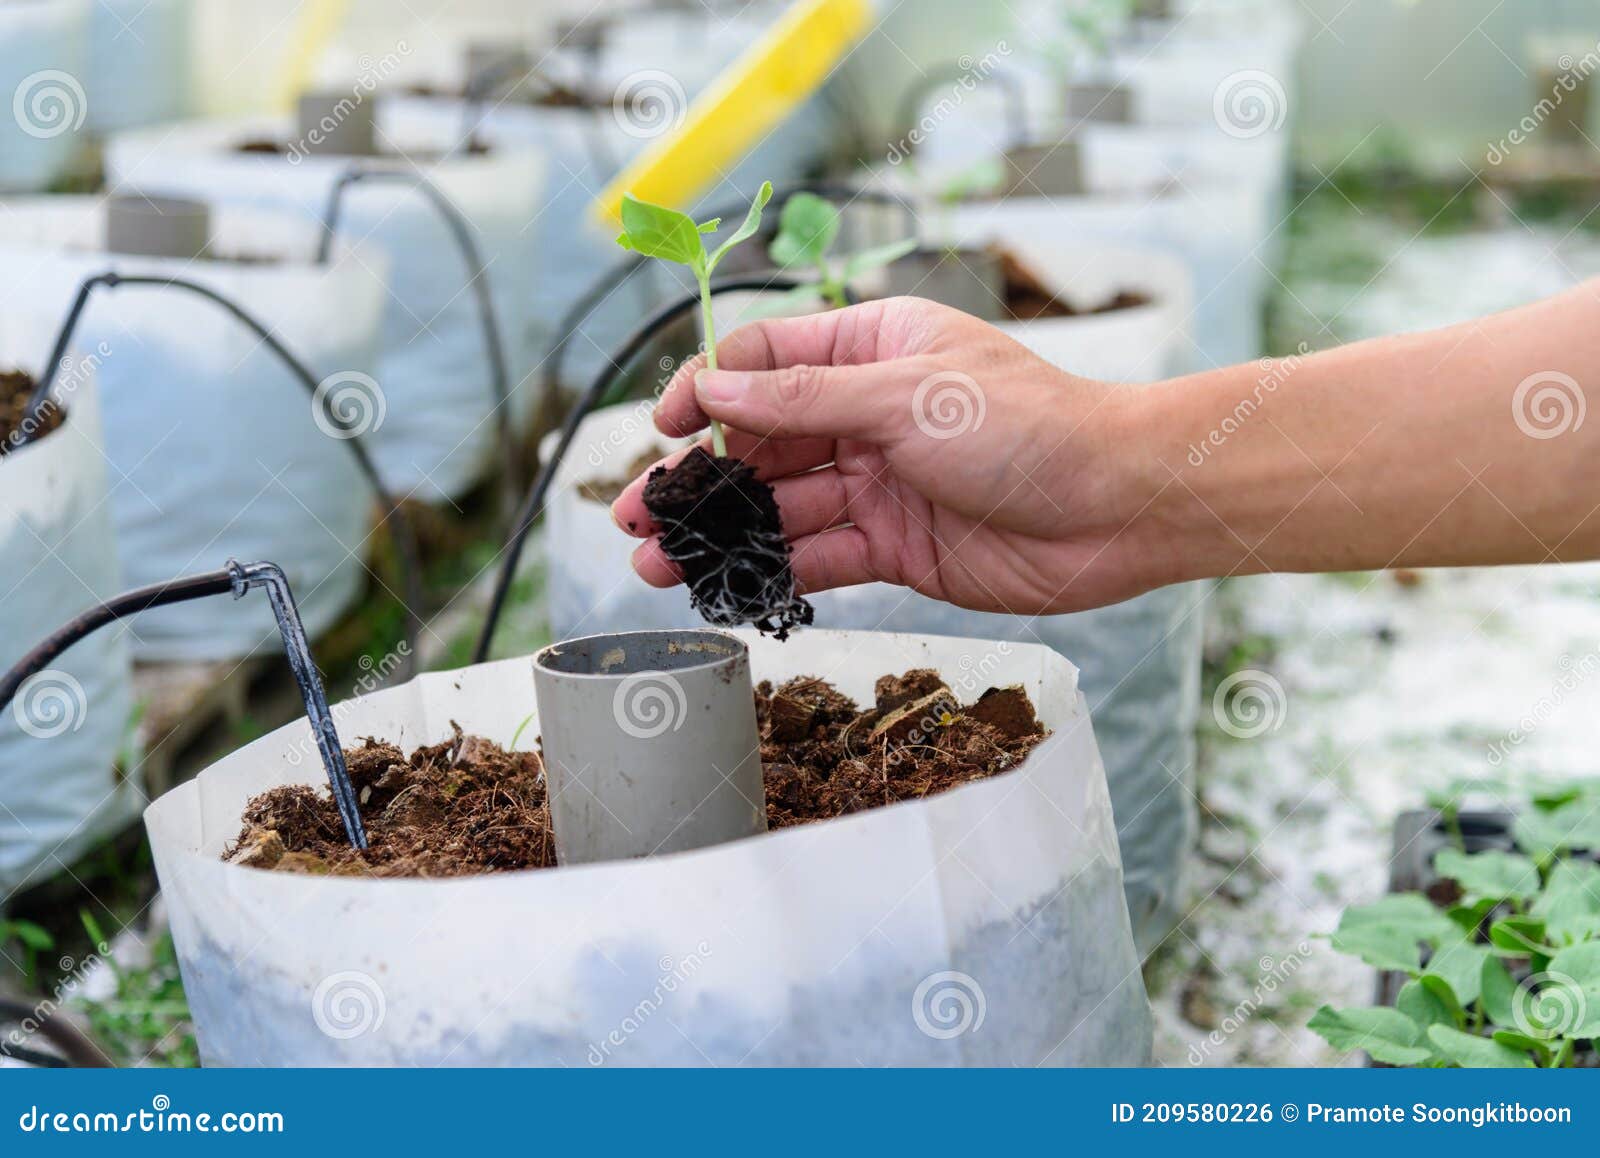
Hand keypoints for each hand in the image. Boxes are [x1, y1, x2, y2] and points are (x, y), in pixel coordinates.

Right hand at [611, 296, 1173, 615]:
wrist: (1117, 507)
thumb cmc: (1030, 427)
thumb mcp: (907, 397)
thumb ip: (803, 400)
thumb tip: (713, 385)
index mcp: (872, 348)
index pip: (766, 359)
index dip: (707, 389)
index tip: (664, 430)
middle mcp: (869, 412)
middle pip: (760, 441)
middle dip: (696, 477)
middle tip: (634, 515)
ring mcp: (880, 481)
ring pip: (781, 506)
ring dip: (720, 532)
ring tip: (654, 563)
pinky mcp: (896, 545)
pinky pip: (819, 555)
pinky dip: (772, 570)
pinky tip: (723, 587)